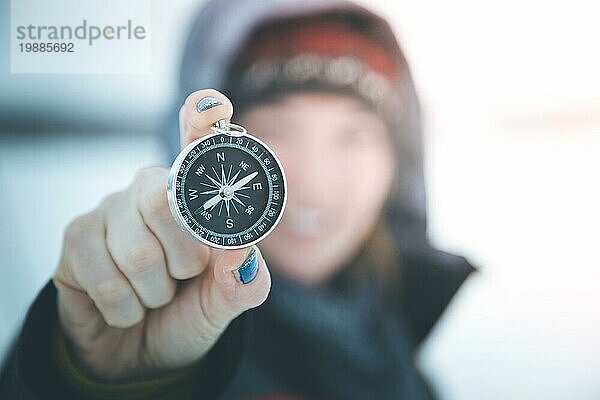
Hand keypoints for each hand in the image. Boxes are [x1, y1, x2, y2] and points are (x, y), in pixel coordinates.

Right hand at [52, 89, 271, 378]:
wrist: (137, 355)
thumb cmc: (185, 315)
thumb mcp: (222, 306)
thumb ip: (241, 285)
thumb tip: (243, 254)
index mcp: (197, 199)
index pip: (199, 148)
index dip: (204, 123)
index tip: (213, 106)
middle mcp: (153, 191)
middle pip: (164, 201)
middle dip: (184, 259)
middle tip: (183, 277)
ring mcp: (113, 210)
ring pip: (136, 251)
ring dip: (154, 292)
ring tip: (154, 295)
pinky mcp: (78, 236)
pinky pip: (104, 276)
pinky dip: (124, 307)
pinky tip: (125, 306)